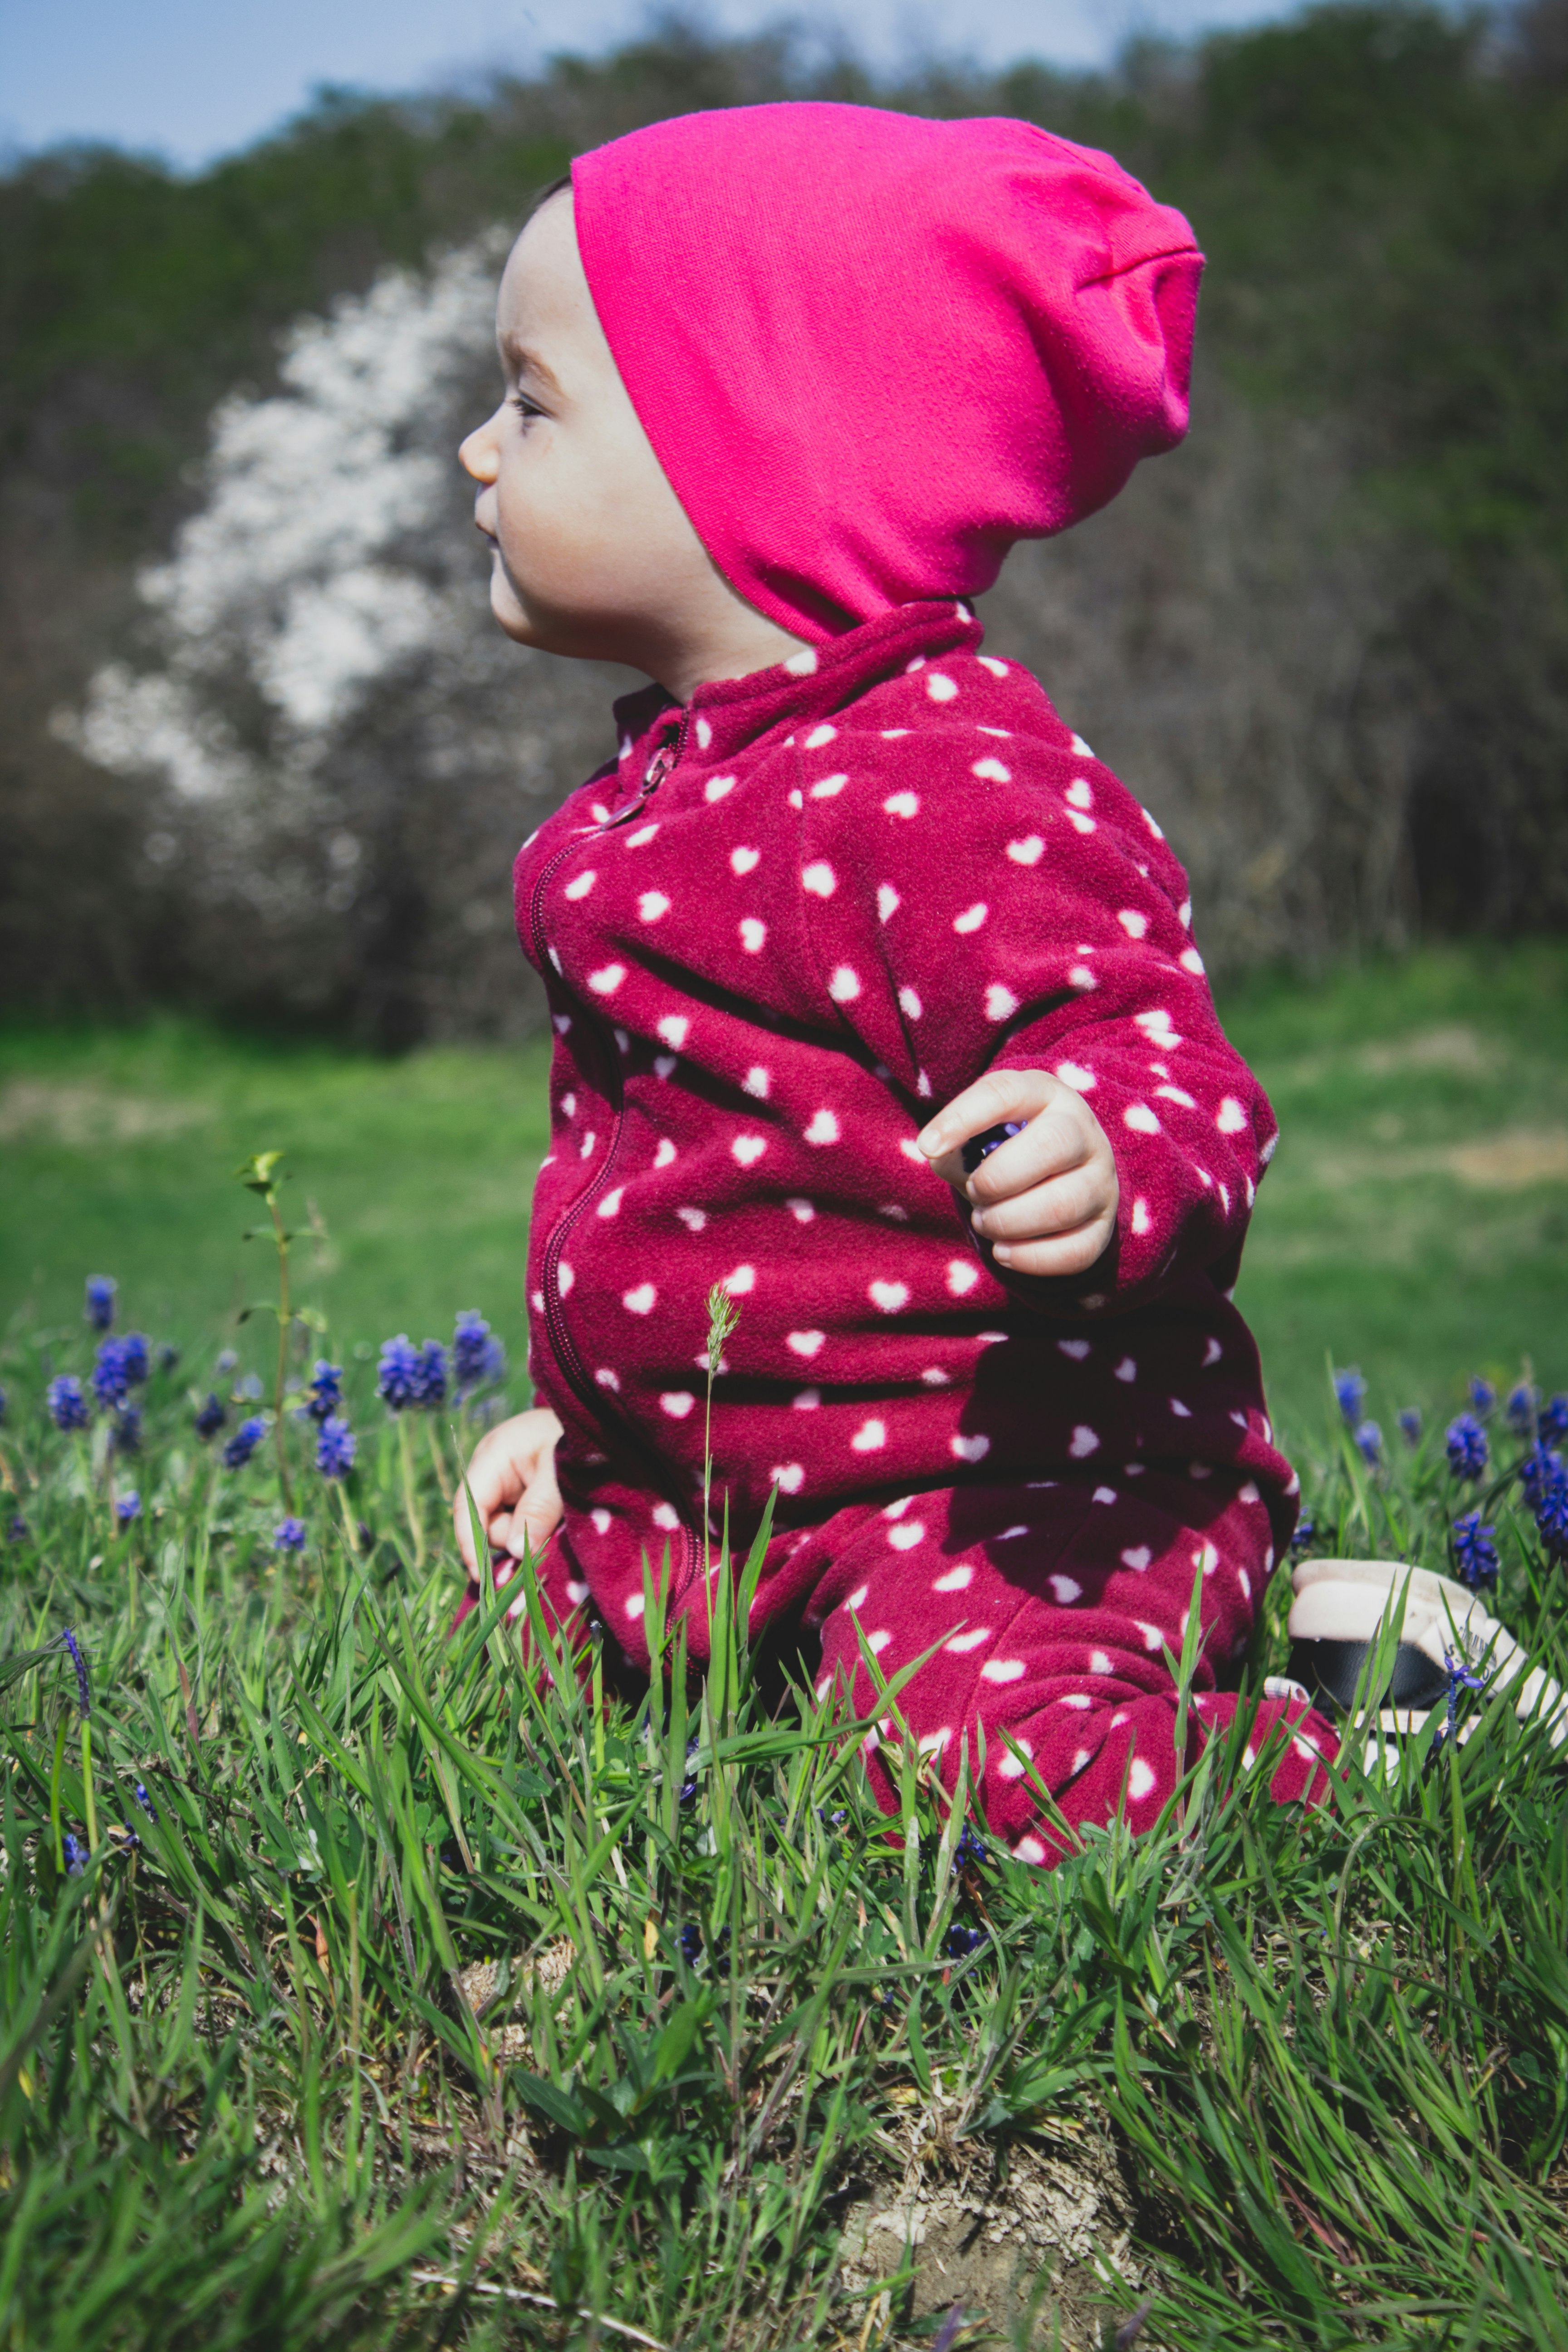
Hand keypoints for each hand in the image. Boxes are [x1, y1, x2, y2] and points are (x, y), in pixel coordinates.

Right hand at [454, 1405, 563, 1577]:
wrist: (599, 1419)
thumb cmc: (578, 1439)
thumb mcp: (562, 1475)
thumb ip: (539, 1510)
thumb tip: (517, 1552)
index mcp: (493, 1454)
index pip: (468, 1506)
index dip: (472, 1544)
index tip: (484, 1578)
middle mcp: (490, 1467)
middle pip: (484, 1521)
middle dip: (512, 1538)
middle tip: (551, 1532)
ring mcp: (503, 1479)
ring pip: (502, 1526)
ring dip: (527, 1534)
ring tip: (559, 1518)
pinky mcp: (518, 1490)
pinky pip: (516, 1520)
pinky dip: (533, 1529)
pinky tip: (554, 1521)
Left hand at [917, 1069, 1118, 1277]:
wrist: (1060, 1175)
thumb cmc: (1005, 1148)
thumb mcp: (978, 1135)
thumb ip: (954, 1145)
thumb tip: (939, 1155)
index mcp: (1044, 1095)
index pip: (1006, 1093)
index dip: (963, 1118)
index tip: (927, 1147)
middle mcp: (1082, 1132)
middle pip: (1053, 1144)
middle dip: (997, 1178)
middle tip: (974, 1191)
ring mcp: (1100, 1181)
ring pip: (1063, 1204)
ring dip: (1009, 1221)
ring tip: (985, 1221)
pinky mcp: (1103, 1227)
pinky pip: (1075, 1250)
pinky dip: (1029, 1258)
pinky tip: (1003, 1251)